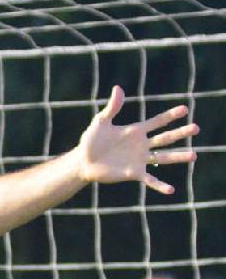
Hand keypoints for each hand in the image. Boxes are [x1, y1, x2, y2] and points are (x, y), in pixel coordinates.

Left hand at [77, 86, 197, 193]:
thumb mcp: (101, 122)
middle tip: (196, 128)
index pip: (157, 122)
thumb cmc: (90, 141)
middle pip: (165, 138)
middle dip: (181, 133)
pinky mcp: (133, 173)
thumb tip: (118, 88)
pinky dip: (159, 185)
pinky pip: (149, 179)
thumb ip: (112, 108)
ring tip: (194, 156)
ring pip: (163, 157)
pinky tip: (171, 190)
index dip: (170, 116)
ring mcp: (138, 160)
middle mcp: (141, 145)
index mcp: (135, 131)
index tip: (185, 109)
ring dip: (178, 157)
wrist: (82, 162)